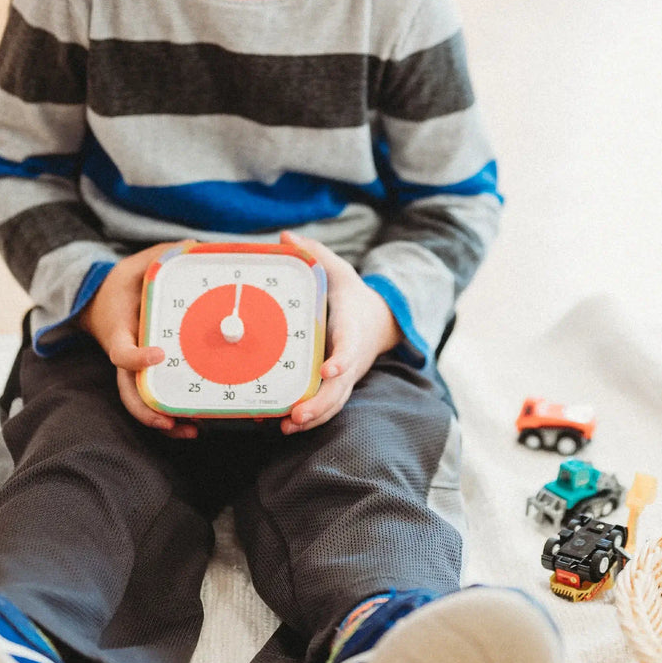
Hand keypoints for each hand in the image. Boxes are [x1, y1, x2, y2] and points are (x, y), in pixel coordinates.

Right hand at [77, 241, 200, 438]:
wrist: (102, 302)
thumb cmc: (123, 284)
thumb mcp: (136, 264)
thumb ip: (162, 254)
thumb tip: (192, 246)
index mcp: (119, 330)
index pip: (121, 351)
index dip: (136, 357)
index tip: (158, 355)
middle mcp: (124, 355)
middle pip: (128, 391)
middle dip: (148, 410)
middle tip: (173, 420)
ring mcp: (134, 369)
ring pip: (140, 402)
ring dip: (162, 420)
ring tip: (192, 429)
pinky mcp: (146, 374)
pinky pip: (153, 398)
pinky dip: (170, 413)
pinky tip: (196, 423)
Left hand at [279, 231, 400, 434]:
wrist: (377, 321)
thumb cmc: (350, 296)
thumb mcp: (338, 271)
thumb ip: (315, 254)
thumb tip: (286, 237)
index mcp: (352, 327)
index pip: (351, 345)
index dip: (342, 359)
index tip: (329, 369)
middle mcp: (351, 357)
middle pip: (341, 386)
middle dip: (321, 403)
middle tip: (297, 414)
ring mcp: (346, 376)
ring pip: (335, 403)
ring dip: (314, 417)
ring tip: (288, 426)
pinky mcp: (336, 386)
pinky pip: (327, 406)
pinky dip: (310, 419)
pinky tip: (284, 425)